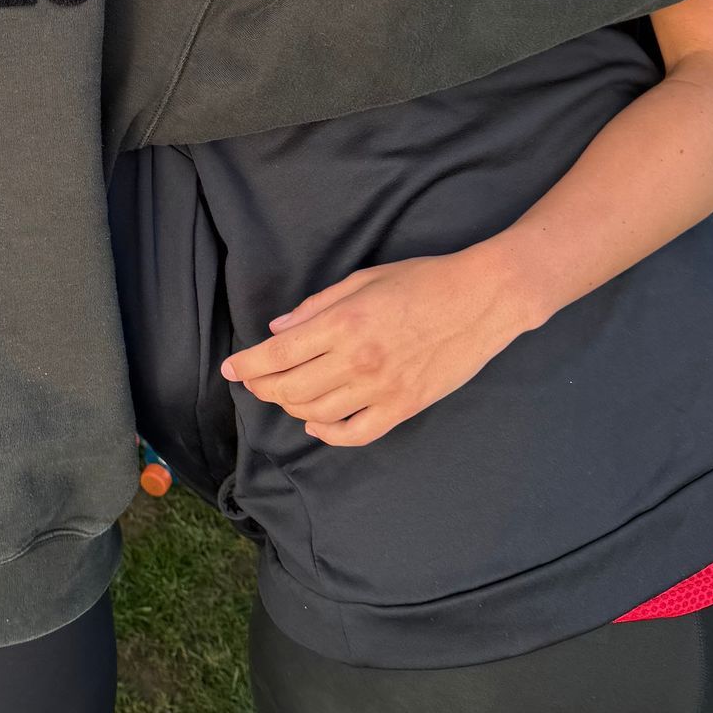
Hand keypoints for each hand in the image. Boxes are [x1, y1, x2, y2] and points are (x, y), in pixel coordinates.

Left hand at [223, 249, 532, 447]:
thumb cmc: (424, 279)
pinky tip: (318, 424)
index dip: (246, 365)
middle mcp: (357, 361)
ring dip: (292, 408)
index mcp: (344, 324)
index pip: (277, 354)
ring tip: (285, 395)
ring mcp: (381, 389)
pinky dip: (329, 434)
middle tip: (254, 381)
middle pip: (290, 389)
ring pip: (317, 414)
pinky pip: (356, 433)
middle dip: (263, 387)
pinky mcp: (403, 407)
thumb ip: (317, 307)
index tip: (229, 368)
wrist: (483, 299)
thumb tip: (279, 328)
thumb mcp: (364, 279)